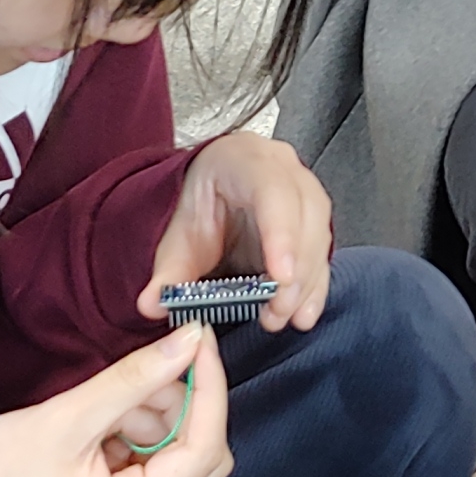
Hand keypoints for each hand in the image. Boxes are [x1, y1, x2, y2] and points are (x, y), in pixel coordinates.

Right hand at [0, 327, 231, 476]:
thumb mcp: (64, 417)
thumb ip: (132, 379)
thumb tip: (189, 342)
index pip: (206, 452)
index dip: (210, 391)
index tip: (201, 342)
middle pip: (202, 461)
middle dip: (185, 406)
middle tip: (153, 368)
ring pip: (176, 458)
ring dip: (156, 416)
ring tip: (109, 398)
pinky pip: (147, 464)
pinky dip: (136, 431)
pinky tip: (100, 418)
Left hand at [146, 132, 332, 332]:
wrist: (215, 188)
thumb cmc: (201, 203)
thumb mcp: (178, 234)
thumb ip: (167, 271)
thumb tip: (152, 304)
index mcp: (246, 160)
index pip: (273, 190)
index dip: (282, 233)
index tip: (280, 277)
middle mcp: (285, 170)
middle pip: (305, 215)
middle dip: (296, 269)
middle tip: (277, 309)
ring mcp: (305, 192)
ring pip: (319, 234)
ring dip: (307, 282)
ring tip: (284, 316)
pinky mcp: (315, 221)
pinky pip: (323, 253)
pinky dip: (316, 286)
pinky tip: (304, 314)